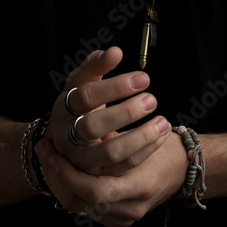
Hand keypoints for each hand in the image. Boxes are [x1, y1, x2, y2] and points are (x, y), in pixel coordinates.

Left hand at [36, 129, 186, 226]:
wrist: (183, 169)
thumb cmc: (163, 145)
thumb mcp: (140, 136)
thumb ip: (111, 138)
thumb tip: (82, 128)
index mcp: (137, 186)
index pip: (93, 189)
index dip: (68, 172)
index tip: (53, 148)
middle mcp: (129, 207)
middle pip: (80, 201)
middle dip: (58, 176)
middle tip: (46, 150)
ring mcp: (124, 217)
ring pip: (79, 206)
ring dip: (60, 182)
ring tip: (49, 157)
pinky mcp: (119, 219)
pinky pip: (88, 209)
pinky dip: (72, 190)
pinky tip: (62, 171)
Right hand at [47, 47, 171, 175]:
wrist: (67, 138)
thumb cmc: (80, 103)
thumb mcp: (82, 82)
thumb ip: (96, 65)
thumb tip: (115, 52)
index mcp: (63, 108)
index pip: (84, 97)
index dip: (114, 87)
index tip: (143, 78)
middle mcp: (67, 136)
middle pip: (92, 127)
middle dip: (125, 113)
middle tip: (151, 99)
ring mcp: (81, 159)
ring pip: (110, 152)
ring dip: (140, 137)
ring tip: (163, 121)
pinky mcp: (98, 175)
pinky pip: (123, 167)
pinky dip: (146, 151)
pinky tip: (162, 135)